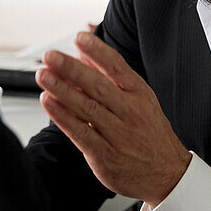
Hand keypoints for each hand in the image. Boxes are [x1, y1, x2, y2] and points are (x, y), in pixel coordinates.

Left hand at [36, 31, 191, 206]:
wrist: (166, 172)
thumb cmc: (148, 130)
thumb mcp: (137, 98)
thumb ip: (109, 75)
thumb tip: (83, 51)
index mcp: (139, 93)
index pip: (117, 66)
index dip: (98, 51)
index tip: (79, 37)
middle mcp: (130, 111)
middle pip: (97, 86)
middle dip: (71, 69)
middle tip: (50, 56)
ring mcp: (118, 134)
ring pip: (86, 108)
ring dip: (62, 90)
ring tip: (43, 76)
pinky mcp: (104, 155)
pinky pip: (80, 133)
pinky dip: (62, 117)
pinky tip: (49, 102)